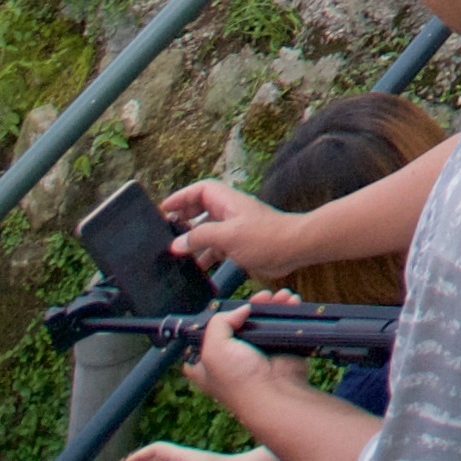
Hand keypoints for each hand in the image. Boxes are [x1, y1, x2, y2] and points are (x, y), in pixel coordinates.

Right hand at [162, 179, 295, 279]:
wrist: (295, 249)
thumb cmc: (266, 237)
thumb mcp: (228, 236)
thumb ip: (201, 237)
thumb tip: (177, 244)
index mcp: (228, 202)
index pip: (201, 190)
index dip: (182, 196)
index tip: (164, 209)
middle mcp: (231, 213)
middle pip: (201, 210)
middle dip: (184, 220)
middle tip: (166, 233)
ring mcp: (235, 229)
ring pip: (208, 232)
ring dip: (193, 242)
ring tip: (175, 255)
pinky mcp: (240, 246)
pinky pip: (216, 249)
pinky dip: (205, 257)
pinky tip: (195, 270)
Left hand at [187, 295, 289, 415]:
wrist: (276, 392)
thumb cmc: (239, 378)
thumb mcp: (214, 349)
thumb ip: (219, 322)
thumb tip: (242, 309)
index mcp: (205, 363)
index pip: (205, 334)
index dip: (215, 317)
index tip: (227, 305)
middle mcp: (228, 357)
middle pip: (237, 321)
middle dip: (251, 306)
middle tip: (262, 297)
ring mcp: (254, 352)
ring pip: (261, 320)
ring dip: (272, 305)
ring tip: (282, 296)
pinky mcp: (277, 348)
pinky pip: (280, 324)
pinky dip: (287, 311)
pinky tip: (292, 301)